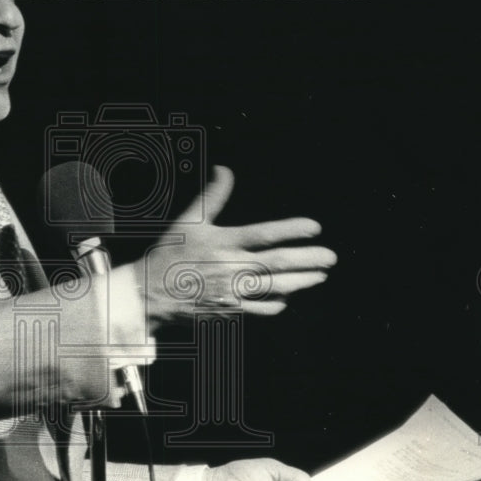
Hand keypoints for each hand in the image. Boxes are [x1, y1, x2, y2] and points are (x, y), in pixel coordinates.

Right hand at [136, 165, 336, 326]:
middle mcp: (230, 267)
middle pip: (278, 263)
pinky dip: (277, 302)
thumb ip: (213, 197)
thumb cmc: (170, 252)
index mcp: (222, 242)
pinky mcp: (229, 310)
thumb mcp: (190, 221)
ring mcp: (231, 291)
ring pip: (275, 288)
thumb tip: (225, 170)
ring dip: (301, 281)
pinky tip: (287, 296)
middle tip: (331, 256)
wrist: (150, 292)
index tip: (315, 227)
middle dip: (308, 260)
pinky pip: (261, 308)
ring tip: (320, 276)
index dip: (292, 230)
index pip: (264, 234)